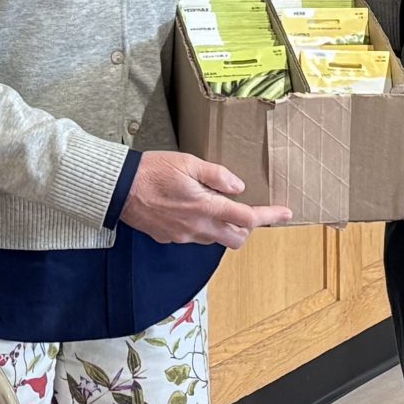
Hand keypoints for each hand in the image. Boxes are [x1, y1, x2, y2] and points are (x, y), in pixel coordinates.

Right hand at [121, 151, 289, 250]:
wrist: (118, 188)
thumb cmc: (152, 171)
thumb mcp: (188, 162)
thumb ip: (217, 175)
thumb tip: (238, 187)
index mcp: (207, 207)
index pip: (248, 218)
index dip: (270, 216)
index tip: (285, 213)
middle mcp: (199, 227)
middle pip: (237, 239)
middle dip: (247, 228)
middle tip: (244, 210)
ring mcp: (184, 236)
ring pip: (216, 240)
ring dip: (223, 227)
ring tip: (214, 205)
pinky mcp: (170, 238)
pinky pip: (195, 238)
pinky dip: (202, 227)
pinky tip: (190, 210)